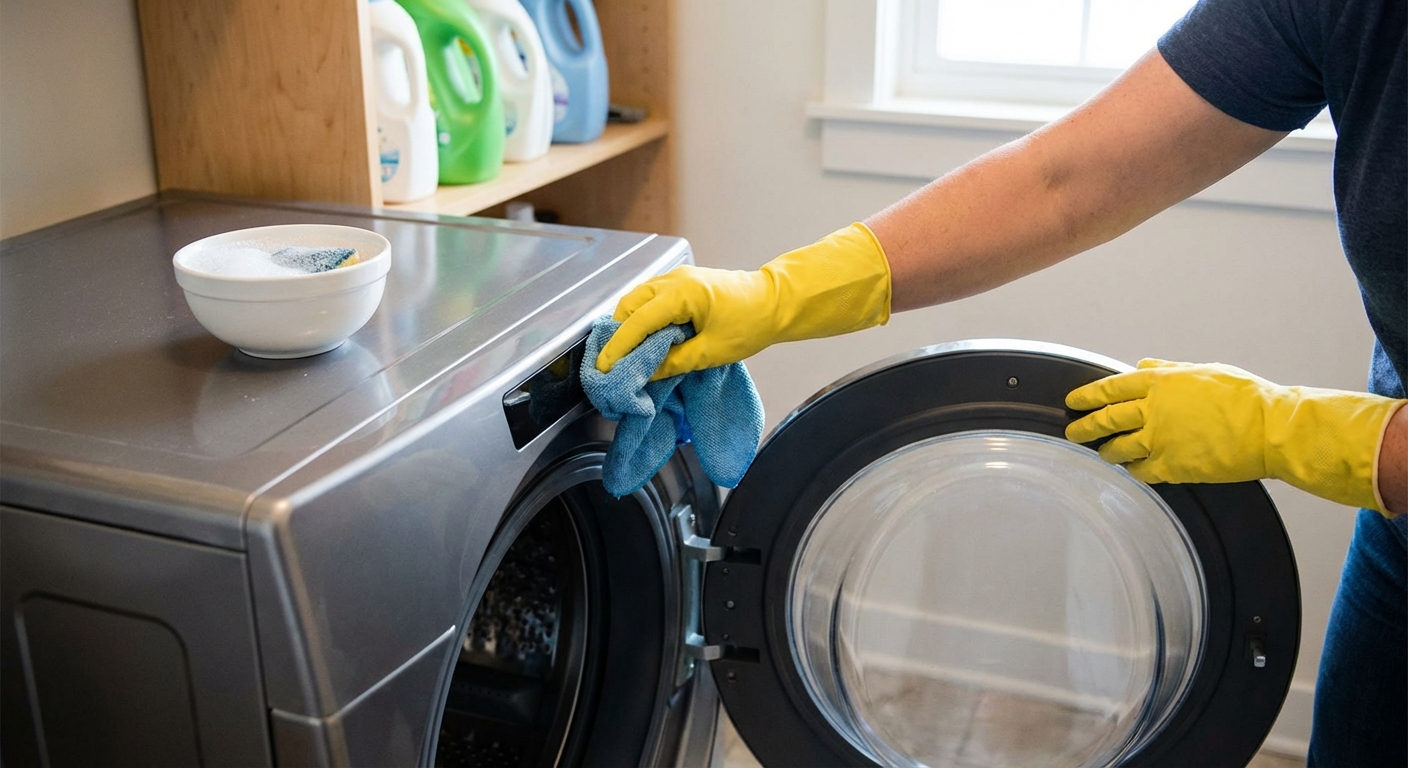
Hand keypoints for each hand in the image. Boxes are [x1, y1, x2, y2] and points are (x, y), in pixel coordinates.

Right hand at [594, 223, 891, 379]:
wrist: (777, 302)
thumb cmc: (751, 323)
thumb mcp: (711, 352)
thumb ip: (673, 362)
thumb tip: (644, 374)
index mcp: (681, 294)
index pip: (636, 321)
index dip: (617, 347)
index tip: (604, 367)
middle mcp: (673, 280)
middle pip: (629, 306)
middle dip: (616, 335)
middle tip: (609, 364)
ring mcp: (677, 278)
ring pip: (637, 300)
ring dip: (627, 326)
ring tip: (623, 355)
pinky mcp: (683, 283)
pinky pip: (651, 298)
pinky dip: (640, 318)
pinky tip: (643, 339)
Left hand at [1065, 359, 1405, 512]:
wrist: (1270, 428)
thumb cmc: (1245, 397)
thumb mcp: (1203, 370)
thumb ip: (1168, 369)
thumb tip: (1143, 364)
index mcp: (1160, 381)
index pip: (1110, 388)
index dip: (1087, 396)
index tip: (1073, 402)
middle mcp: (1153, 410)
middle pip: (1106, 419)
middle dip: (1084, 427)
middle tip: (1073, 432)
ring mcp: (1160, 439)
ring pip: (1118, 448)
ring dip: (1107, 451)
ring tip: (1102, 453)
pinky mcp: (1172, 466)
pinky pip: (1141, 472)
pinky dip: (1134, 471)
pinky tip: (1133, 470)